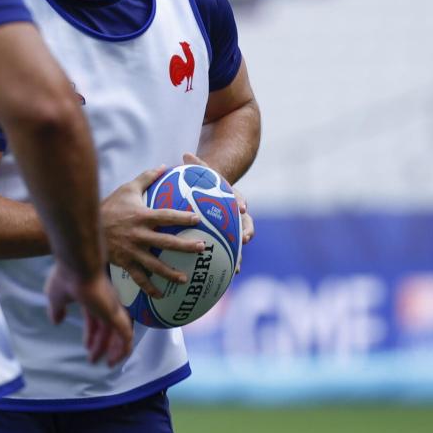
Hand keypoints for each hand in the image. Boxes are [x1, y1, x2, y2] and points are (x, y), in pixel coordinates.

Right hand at [44, 263, 133, 366]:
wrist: (77, 265)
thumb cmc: (65, 278)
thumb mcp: (55, 297)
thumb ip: (57, 310)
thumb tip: (56, 321)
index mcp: (90, 298)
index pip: (94, 319)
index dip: (91, 334)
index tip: (86, 348)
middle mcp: (104, 303)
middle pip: (106, 328)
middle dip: (101, 345)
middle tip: (93, 360)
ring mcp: (112, 308)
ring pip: (119, 333)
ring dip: (114, 350)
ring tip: (109, 364)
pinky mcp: (116, 313)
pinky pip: (126, 335)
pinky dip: (123, 348)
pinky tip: (117, 358)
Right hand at [102, 166, 204, 297]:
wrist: (85, 225)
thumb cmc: (110, 205)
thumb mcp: (128, 188)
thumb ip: (147, 178)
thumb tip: (165, 166)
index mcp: (142, 216)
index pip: (166, 216)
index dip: (183, 217)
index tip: (198, 219)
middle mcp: (139, 235)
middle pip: (166, 242)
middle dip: (186, 246)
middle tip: (203, 248)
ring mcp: (132, 250)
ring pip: (154, 264)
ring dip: (170, 273)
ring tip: (185, 279)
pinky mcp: (124, 262)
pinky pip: (138, 277)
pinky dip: (149, 288)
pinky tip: (161, 295)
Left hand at [182, 153, 254, 272]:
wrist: (211, 195)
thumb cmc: (205, 184)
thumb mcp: (202, 173)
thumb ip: (197, 166)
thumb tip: (186, 154)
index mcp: (232, 199)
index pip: (241, 200)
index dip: (242, 204)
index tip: (244, 208)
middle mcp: (237, 215)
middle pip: (246, 225)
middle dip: (246, 232)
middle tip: (244, 240)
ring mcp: (233, 229)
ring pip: (239, 244)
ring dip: (238, 255)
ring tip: (235, 268)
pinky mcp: (225, 241)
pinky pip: (227, 254)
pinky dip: (225, 265)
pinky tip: (220, 278)